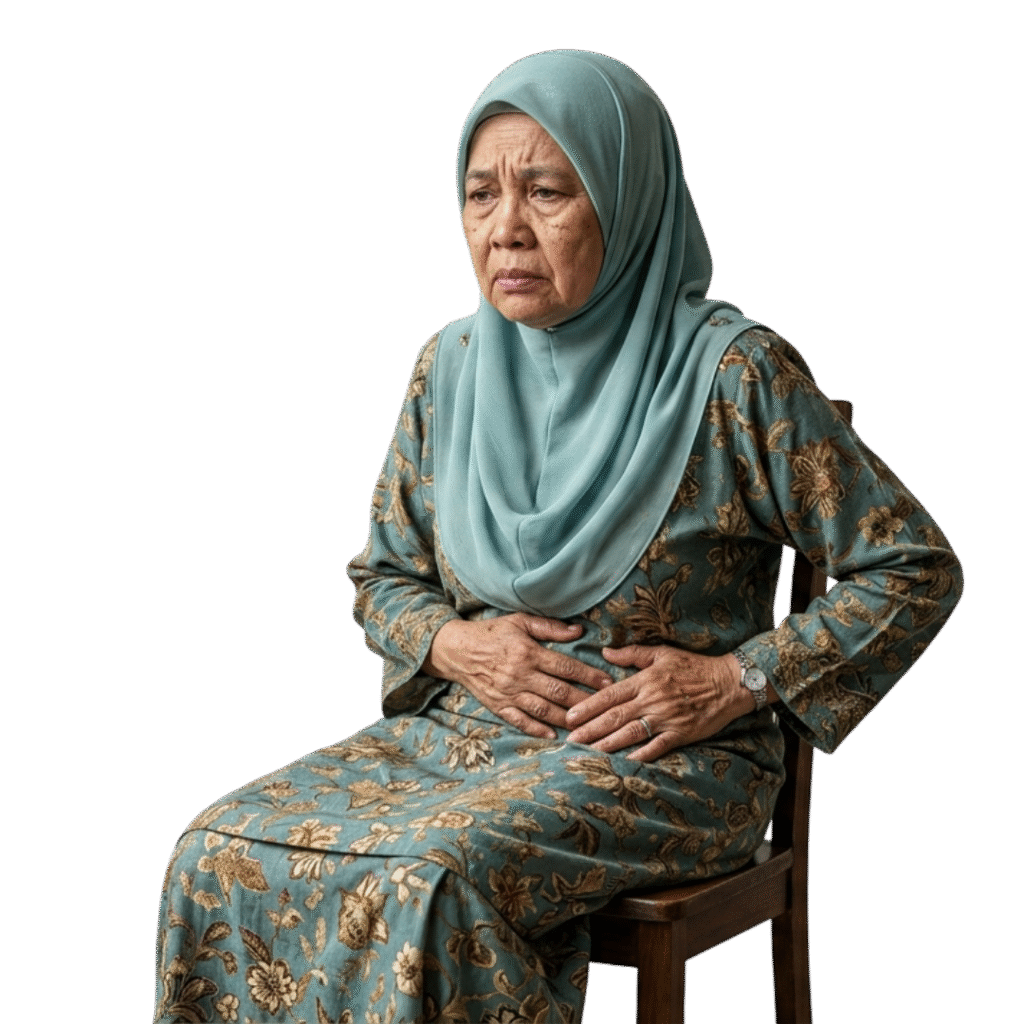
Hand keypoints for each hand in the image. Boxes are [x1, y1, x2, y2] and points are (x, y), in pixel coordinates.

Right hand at [423, 614, 613, 738]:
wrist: (456, 650)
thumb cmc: (491, 633)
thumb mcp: (520, 622)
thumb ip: (549, 627)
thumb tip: (578, 631)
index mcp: (528, 652)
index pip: (566, 667)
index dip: (589, 675)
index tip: (607, 682)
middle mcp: (520, 675)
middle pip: (559, 692)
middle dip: (585, 700)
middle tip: (604, 707)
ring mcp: (509, 693)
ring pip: (544, 710)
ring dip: (566, 719)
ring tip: (586, 724)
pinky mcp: (499, 706)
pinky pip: (521, 721)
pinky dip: (537, 730)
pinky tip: (554, 736)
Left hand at [564, 645, 752, 761]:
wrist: (729, 683)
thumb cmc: (694, 666)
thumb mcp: (662, 653)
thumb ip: (632, 654)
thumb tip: (605, 651)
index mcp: (645, 680)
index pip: (610, 695)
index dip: (588, 706)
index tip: (569, 716)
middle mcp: (652, 700)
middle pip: (614, 717)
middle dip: (590, 729)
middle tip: (569, 739)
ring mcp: (666, 719)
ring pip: (631, 734)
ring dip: (607, 744)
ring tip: (587, 752)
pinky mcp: (681, 734)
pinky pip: (657, 747)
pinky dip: (641, 755)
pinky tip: (624, 762)